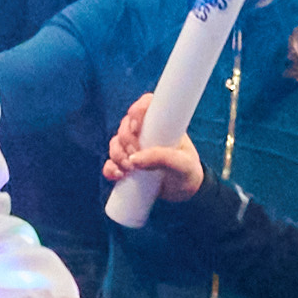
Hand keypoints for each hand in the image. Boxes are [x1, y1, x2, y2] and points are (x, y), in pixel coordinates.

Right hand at [103, 95, 205, 210]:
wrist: (183, 192)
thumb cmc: (187, 172)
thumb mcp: (182, 164)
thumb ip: (162, 158)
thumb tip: (134, 159)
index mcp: (161, 124)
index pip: (146, 104)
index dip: (137, 111)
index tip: (137, 128)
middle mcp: (145, 132)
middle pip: (125, 125)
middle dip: (127, 141)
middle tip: (137, 155)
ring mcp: (133, 148)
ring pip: (115, 143)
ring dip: (117, 155)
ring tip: (130, 169)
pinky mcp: (126, 165)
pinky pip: (110, 163)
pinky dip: (110, 169)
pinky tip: (118, 175)